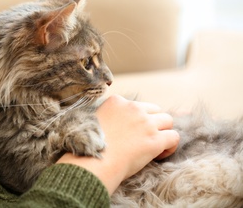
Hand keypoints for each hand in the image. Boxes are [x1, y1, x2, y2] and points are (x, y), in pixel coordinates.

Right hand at [57, 94, 179, 193]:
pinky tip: (159, 154)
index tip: (131, 133)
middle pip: (155, 110)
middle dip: (153, 123)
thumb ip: (107, 115)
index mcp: (116, 101)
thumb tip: (115, 122)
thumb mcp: (94, 121)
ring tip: (154, 146)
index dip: (137, 119)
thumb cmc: (90, 148)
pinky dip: (170, 146)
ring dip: (163, 132)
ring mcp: (145, 123)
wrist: (94, 162)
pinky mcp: (155, 140)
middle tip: (145, 139)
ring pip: (167, 120)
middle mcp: (132, 108)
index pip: (137, 105)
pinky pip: (174, 137)